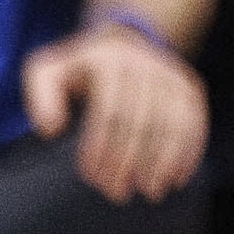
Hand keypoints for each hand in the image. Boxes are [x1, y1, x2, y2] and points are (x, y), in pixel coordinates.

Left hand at [21, 21, 206, 204]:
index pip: (110, 112)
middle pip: (143, 122)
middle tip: (118, 194)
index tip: (94, 180)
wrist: (121, 39)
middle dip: (131, 162)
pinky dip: (189, 150)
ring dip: (164, 161)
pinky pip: (194, 120)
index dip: (103, 149)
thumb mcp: (47, 70)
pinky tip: (178, 176)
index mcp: (110, 63)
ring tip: (151, 191)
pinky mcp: (189, 86)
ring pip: (174, 123)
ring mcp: (171, 75)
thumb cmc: (78, 67)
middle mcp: (146, 66)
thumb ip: (39, 97)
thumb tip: (52, 128)